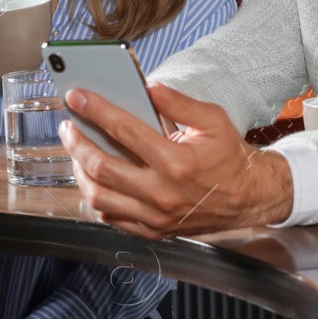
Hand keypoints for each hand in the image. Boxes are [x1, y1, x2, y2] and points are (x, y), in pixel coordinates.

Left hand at [62, 83, 293, 238]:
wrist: (249, 197)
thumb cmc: (230, 158)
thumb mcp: (214, 120)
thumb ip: (180, 103)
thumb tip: (150, 88)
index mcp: (177, 162)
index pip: (125, 131)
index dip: (96, 110)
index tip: (77, 97)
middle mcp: (162, 192)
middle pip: (102, 166)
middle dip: (77, 142)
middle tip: (68, 127)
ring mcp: (156, 216)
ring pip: (100, 196)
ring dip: (80, 172)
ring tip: (77, 153)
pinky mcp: (154, 230)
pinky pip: (112, 219)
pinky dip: (97, 199)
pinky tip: (94, 181)